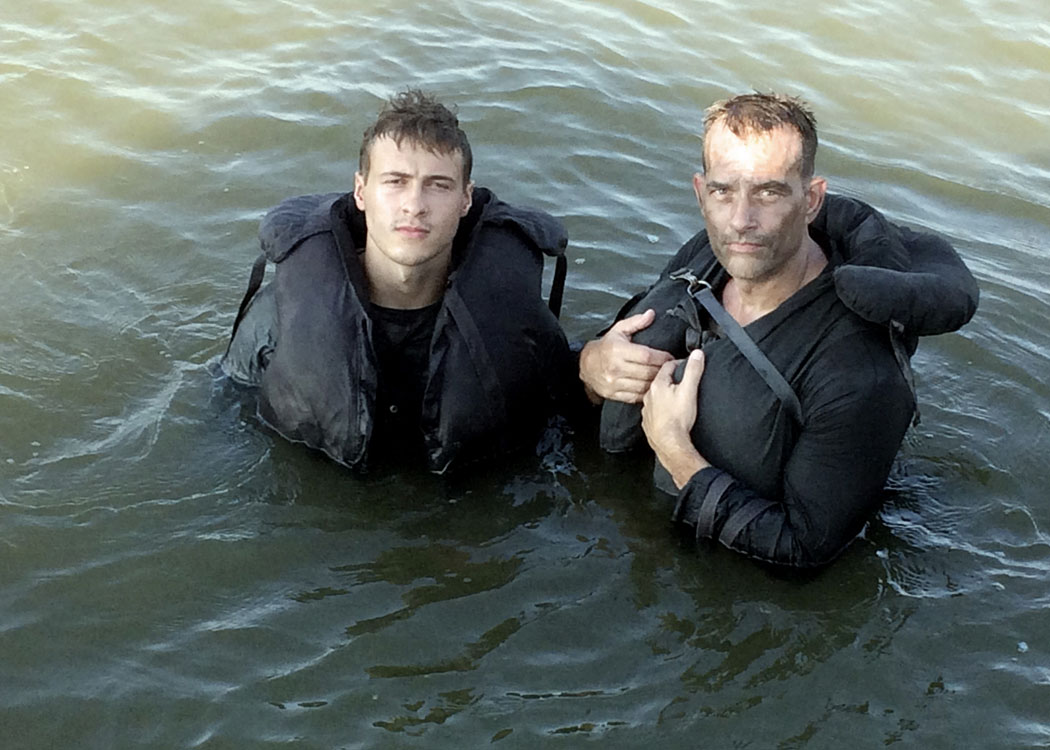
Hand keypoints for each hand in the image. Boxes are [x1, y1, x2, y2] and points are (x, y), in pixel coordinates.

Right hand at [579, 309, 674, 403]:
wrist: (585, 365)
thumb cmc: (605, 348)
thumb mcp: (618, 330)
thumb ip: (635, 322)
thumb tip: (650, 314)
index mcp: (617, 350)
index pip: (646, 356)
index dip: (662, 357)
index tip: (670, 357)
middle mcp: (615, 368)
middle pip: (647, 372)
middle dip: (662, 370)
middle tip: (671, 368)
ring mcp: (614, 383)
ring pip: (644, 386)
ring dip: (656, 382)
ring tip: (663, 377)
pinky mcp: (614, 394)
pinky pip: (636, 397)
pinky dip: (646, 393)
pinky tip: (651, 387)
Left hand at [642, 349, 708, 488]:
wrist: (669, 443)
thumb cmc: (678, 418)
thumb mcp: (689, 390)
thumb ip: (693, 370)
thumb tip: (697, 353)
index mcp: (658, 385)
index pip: (667, 366)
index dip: (678, 363)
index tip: (687, 364)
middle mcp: (649, 396)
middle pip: (661, 381)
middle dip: (672, 379)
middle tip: (683, 379)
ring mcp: (647, 410)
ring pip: (656, 396)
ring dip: (665, 394)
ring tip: (677, 396)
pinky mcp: (648, 422)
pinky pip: (654, 410)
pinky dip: (661, 408)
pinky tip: (669, 412)